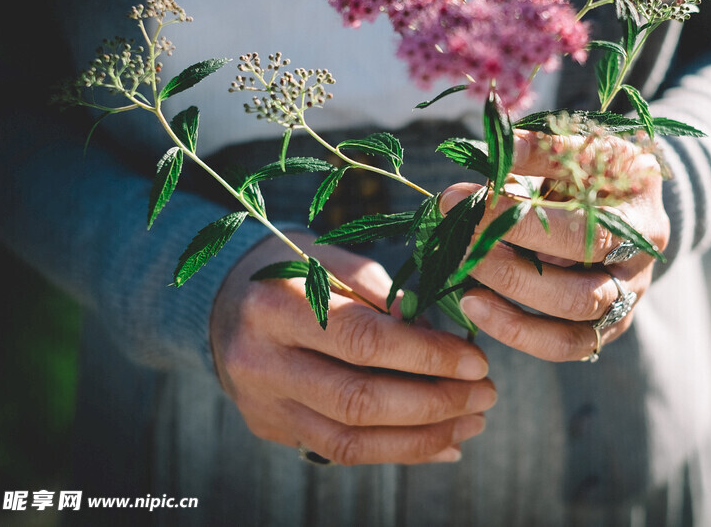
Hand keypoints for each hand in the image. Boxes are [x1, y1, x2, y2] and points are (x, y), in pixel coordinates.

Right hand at [209, 232, 495, 465]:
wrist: (224, 301)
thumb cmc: (295, 270)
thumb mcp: (333, 257)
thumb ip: (383, 293)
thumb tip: (437, 336)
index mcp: (276, 304)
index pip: (362, 341)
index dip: (426, 355)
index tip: (476, 359)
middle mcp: (261, 361)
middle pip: (358, 400)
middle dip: (434, 403)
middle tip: (486, 394)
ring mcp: (262, 403)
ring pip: (350, 441)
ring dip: (423, 438)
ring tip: (472, 422)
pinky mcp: (271, 428)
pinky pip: (340, 452)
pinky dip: (397, 452)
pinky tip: (442, 444)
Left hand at [442, 129, 668, 361]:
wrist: (627, 203)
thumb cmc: (595, 170)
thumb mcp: (576, 148)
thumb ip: (537, 151)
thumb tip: (488, 159)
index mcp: (639, 204)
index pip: (580, 220)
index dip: (517, 215)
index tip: (459, 197)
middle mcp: (642, 254)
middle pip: (580, 265)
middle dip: (510, 255)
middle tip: (460, 235)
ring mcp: (629, 294)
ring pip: (573, 310)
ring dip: (511, 292)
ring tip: (464, 269)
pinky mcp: (607, 325)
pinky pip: (564, 344)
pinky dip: (516, 331)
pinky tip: (475, 306)